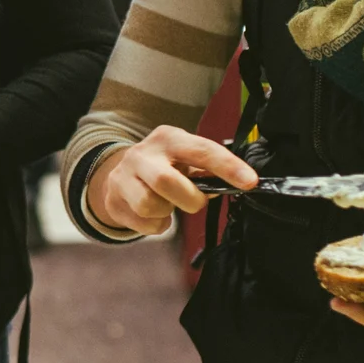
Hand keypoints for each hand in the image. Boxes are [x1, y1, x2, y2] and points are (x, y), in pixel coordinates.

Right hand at [87, 125, 254, 235]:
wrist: (117, 172)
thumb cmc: (164, 166)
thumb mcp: (184, 159)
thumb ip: (207, 171)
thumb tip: (235, 184)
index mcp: (168, 138)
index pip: (202, 151)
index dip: (228, 167)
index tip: (250, 182)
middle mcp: (143, 153)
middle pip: (166, 181)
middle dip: (189, 199)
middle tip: (194, 201)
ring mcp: (123, 175)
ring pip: (150, 205)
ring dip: (166, 211)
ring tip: (166, 203)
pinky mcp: (113, 199)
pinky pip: (143, 223)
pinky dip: (156, 224)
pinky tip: (153, 212)